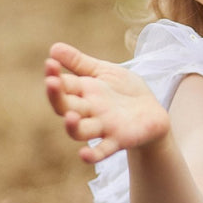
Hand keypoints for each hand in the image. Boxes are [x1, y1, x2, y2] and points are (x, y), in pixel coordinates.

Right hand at [45, 42, 169, 163]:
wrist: (152, 112)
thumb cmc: (124, 91)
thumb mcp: (105, 72)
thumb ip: (80, 63)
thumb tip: (54, 47)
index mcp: (83, 91)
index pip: (62, 84)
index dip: (54, 74)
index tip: (50, 63)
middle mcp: (88, 111)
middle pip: (65, 107)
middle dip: (57, 96)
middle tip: (52, 82)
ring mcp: (102, 127)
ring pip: (79, 131)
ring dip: (72, 126)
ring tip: (71, 117)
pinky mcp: (118, 140)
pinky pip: (102, 151)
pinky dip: (93, 154)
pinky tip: (84, 155)